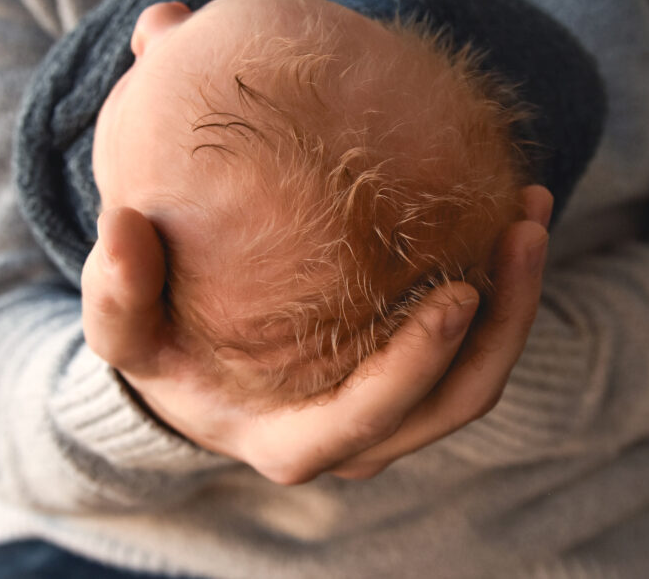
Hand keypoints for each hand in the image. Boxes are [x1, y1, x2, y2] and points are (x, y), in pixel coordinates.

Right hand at [81, 186, 551, 483]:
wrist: (191, 367)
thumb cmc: (160, 350)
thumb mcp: (125, 329)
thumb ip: (116, 289)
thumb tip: (122, 226)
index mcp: (293, 441)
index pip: (373, 419)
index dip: (421, 367)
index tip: (459, 290)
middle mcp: (355, 439)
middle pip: (456, 401)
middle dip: (505, 319)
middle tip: (523, 224)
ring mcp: (389, 411)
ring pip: (478, 376)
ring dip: (519, 300)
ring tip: (532, 209)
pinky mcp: (406, 374)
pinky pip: (471, 345)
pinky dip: (501, 289)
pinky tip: (507, 214)